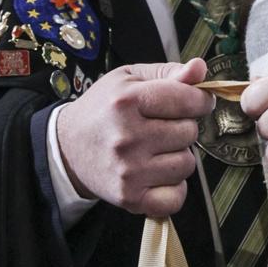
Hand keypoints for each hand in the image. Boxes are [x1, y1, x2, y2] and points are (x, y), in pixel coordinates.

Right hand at [55, 59, 211, 216]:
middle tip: (162, 126)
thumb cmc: (103, 109)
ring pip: (187, 164)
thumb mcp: (130, 79)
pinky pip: (175, 198)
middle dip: (183, 127)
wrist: (67, 148)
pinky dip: (173, 188)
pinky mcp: (128, 197)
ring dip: (178, 156)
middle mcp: (126, 137)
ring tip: (157, 149)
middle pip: (189, 132)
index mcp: (127, 101)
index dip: (200, 100)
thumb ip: (169, 72)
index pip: (188, 100)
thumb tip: (200, 68)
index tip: (195, 102)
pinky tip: (158, 174)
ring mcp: (128, 170)